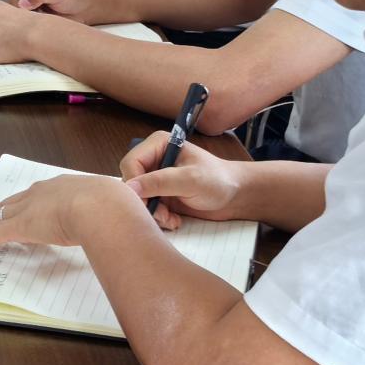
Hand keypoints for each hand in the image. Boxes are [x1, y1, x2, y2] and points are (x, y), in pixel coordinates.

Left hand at [0, 173, 137, 255]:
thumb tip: (124, 223)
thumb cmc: (114, 207)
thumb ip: (112, 213)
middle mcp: (42, 192)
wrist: (102, 207)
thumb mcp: (113, 206)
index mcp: (65, 186)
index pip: (38, 195)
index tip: (20, 210)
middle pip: (12, 202)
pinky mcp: (20, 226)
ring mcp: (30, 208)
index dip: (26, 203)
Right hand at [5, 0, 99, 17]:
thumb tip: (22, 3)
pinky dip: (31, 19)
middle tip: (37, 7)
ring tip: (43, 12)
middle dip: (23, 4)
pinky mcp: (32, 10)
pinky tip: (42, 17)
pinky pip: (23, 17)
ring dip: (27, 13)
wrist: (86, 6)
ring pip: (16, 7)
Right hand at [118, 131, 245, 230]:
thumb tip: (130, 187)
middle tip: (163, 215)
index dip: (135, 185)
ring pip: (137, 198)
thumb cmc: (218, 180)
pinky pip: (146, 207)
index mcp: (158, 144)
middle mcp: (153, 158)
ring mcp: (155, 177)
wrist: (234, 196)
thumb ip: (160, 182)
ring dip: (152, 213)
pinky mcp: (159, 193)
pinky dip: (158, 217)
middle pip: (131, 182)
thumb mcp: (190, 180)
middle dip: (145, 202)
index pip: (130, 163)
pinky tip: (173, 220)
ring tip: (171, 219)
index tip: (148, 203)